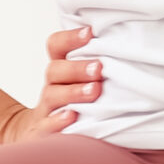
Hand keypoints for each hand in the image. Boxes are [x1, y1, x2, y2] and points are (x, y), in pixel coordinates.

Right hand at [0, 25, 103, 144]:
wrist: (37, 130)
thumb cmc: (71, 102)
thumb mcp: (78, 81)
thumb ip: (95, 66)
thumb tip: (126, 49)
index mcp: (60, 69)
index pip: (57, 46)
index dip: (70, 38)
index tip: (90, 33)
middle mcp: (51, 85)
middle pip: (55, 70)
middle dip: (78, 68)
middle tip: (99, 68)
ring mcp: (46, 108)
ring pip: (52, 96)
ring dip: (73, 92)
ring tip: (94, 91)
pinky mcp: (43, 130)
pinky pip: (46, 126)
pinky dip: (57, 122)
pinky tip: (72, 117)